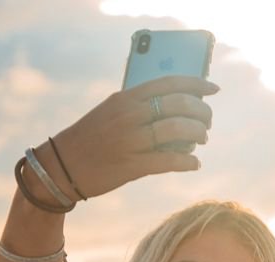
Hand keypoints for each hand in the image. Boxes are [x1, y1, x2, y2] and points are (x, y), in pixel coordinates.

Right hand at [48, 76, 218, 198]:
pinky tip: (194, 163)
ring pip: (177, 131)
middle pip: (179, 106)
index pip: (169, 83)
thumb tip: (176, 106)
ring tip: (201, 139)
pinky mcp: (131, 166)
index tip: (213, 89)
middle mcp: (130, 115)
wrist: (61, 166)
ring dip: (197, 134)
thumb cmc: (91, 137)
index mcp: (126, 98)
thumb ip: (139, 106)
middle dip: (201, 113)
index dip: (196, 85)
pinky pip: (169, 161)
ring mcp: (130, 141)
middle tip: (207, 121)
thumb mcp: (111, 111)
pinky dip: (187, 162)